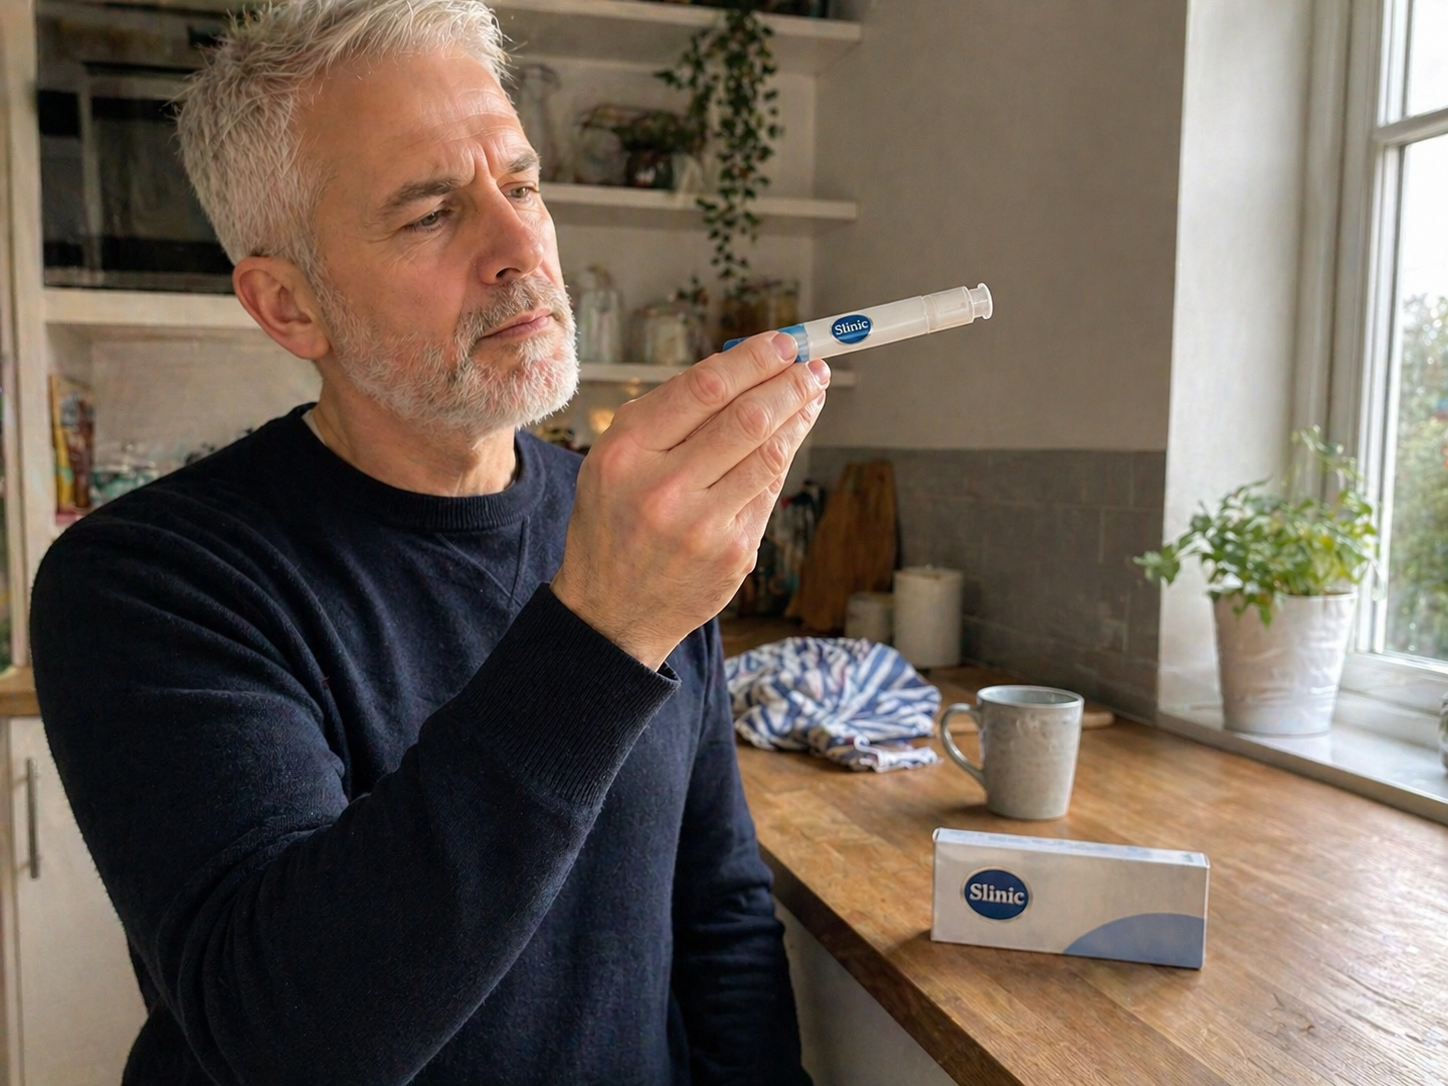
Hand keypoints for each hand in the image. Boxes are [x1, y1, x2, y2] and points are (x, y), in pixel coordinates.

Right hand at [551, 333, 828, 667]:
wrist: (611, 611)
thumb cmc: (615, 520)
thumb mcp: (613, 460)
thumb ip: (667, 415)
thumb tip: (741, 368)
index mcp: (627, 452)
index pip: (704, 388)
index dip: (752, 359)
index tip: (782, 342)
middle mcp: (663, 488)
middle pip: (747, 418)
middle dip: (789, 383)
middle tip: (812, 365)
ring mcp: (702, 525)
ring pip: (770, 454)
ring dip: (799, 416)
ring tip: (812, 392)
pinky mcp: (733, 553)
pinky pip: (769, 491)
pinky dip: (784, 456)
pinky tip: (792, 436)